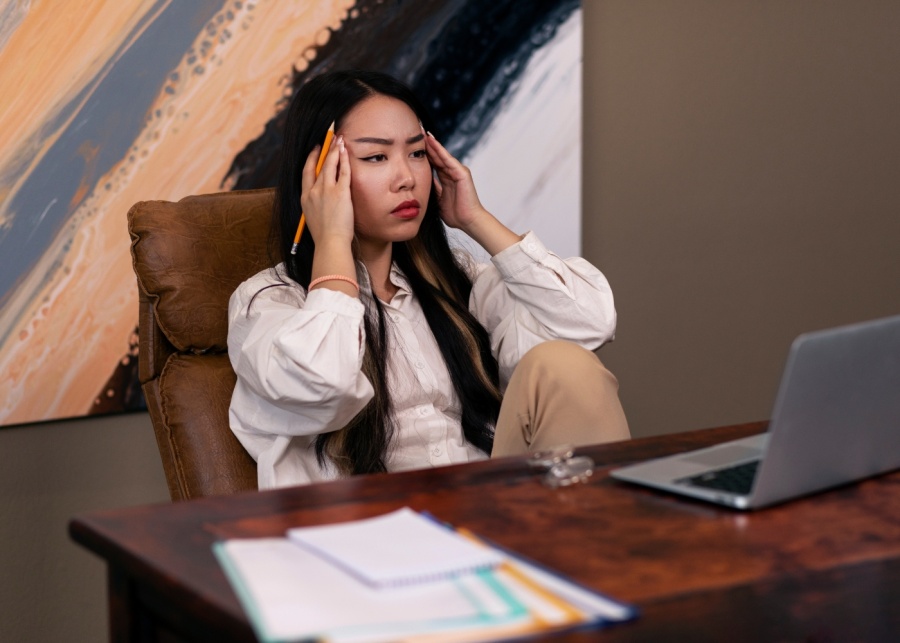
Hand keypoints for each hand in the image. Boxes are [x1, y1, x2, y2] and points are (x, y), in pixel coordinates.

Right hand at [300, 135, 353, 245]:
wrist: (330, 243)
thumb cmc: (325, 236)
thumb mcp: (314, 218)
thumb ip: (315, 205)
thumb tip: (320, 201)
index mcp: (305, 198)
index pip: (306, 172)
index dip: (311, 159)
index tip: (315, 150)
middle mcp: (313, 192)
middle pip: (318, 165)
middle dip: (324, 150)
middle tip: (329, 139)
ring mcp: (326, 191)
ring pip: (330, 165)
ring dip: (335, 150)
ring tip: (339, 140)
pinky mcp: (340, 193)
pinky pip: (343, 171)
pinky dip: (344, 160)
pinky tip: (346, 151)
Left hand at [424, 130, 520, 255]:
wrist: (469, 221)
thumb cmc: (456, 214)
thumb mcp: (438, 199)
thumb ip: (433, 189)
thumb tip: (421, 181)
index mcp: (447, 178)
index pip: (433, 162)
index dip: (424, 153)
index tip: (412, 145)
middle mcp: (453, 172)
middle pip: (437, 155)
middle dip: (427, 144)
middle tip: (416, 132)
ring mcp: (458, 171)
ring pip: (442, 155)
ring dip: (432, 143)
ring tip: (422, 133)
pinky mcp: (462, 173)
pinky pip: (448, 160)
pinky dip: (440, 150)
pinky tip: (432, 142)